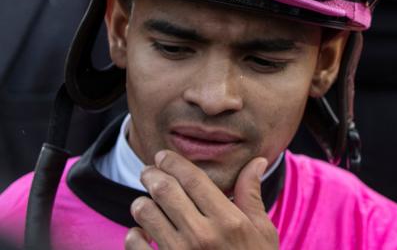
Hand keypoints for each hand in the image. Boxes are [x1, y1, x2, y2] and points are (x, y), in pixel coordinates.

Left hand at [125, 151, 278, 249]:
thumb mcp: (262, 232)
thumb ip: (252, 195)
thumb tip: (258, 161)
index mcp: (229, 220)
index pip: (193, 180)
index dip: (174, 163)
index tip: (163, 156)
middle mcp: (202, 235)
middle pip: (166, 191)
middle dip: (152, 176)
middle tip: (148, 172)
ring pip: (146, 214)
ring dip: (142, 204)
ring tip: (144, 203)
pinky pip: (135, 245)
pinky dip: (134, 234)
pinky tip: (140, 233)